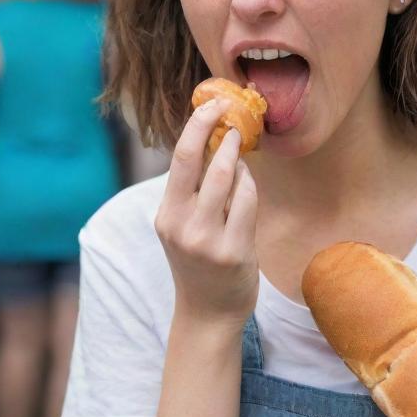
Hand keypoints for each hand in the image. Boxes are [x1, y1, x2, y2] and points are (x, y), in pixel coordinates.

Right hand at [155, 99, 258, 329]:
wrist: (208, 312)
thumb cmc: (199, 262)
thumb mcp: (184, 226)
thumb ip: (193, 190)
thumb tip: (213, 140)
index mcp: (165, 214)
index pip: (178, 158)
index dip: (197, 125)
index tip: (213, 104)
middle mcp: (181, 225)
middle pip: (198, 160)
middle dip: (218, 129)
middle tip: (233, 113)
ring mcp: (207, 239)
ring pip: (228, 178)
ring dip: (238, 158)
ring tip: (240, 151)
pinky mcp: (233, 250)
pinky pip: (248, 202)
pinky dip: (250, 185)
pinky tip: (247, 183)